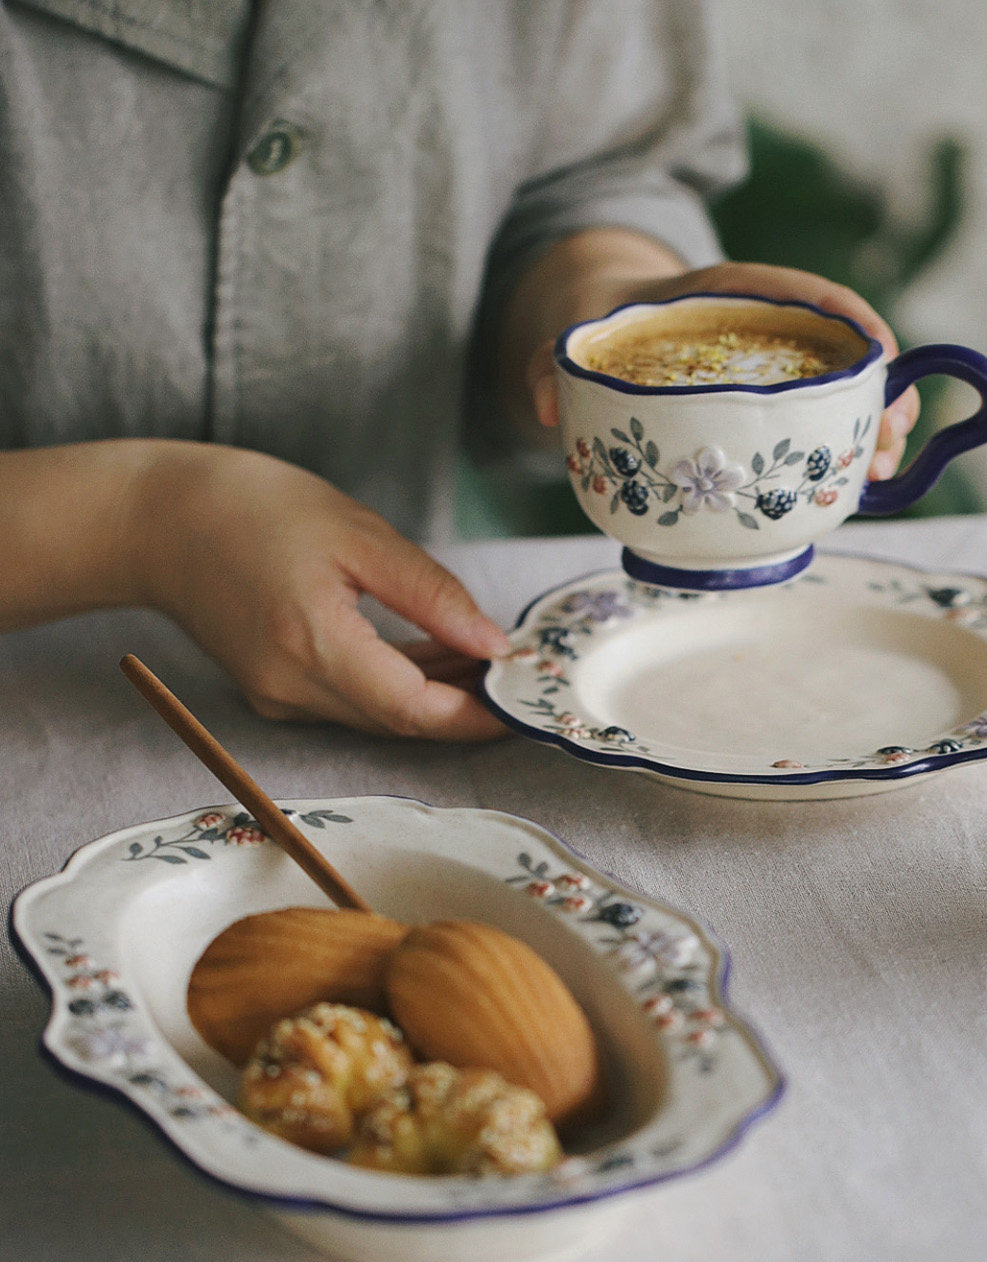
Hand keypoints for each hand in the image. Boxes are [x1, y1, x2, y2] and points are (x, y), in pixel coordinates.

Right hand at [135, 444, 510, 739]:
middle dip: (464, 704)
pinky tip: (435, 653)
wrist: (154, 520)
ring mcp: (280, 696)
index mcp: (314, 646)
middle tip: (515, 672)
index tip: (521, 701)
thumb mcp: (357, 534)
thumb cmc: (250, 507)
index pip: (414, 709)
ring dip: (435, 694)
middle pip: (400, 719)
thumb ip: (431, 594)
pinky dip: (398, 684)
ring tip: (484, 657)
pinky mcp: (275, 690)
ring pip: (379, 714)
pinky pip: (354, 701)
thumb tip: (493, 645)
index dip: (476, 715)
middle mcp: (294, 688)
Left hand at [505, 236, 919, 480]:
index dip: (842, 313)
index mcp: (721, 291)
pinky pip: (817, 420)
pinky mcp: (767, 406)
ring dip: (873, 424)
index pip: (791, 288)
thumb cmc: (597, 326)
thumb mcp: (574, 334)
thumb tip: (546, 403)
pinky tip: (862, 486)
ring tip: (888, 470)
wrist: (599, 331)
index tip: (879, 350)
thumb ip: (553, 360)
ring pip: (838, 387)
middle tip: (894, 430)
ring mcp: (770, 368)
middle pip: (836, 343)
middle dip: (877, 382)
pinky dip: (844, 450)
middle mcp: (760, 326)